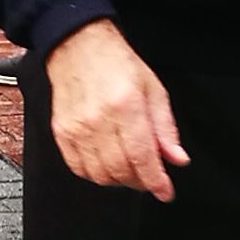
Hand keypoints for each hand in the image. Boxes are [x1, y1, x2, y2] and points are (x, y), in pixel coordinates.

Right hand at [45, 19, 188, 199]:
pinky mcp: (62, 133)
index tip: (165, 191)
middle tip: (150, 177)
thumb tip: (177, 159)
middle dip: (140, 181)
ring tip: (129, 169)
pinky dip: (96, 174)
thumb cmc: (117, 64)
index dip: (156, 181)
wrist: (78, 47)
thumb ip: (165, 128)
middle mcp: (98, 119)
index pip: (142, 156)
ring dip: (119, 180)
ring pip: (99, 175)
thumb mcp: (153, 90)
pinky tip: (107, 164)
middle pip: (120, 170)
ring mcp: (76, 128)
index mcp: (125, 105)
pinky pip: (79, 168)